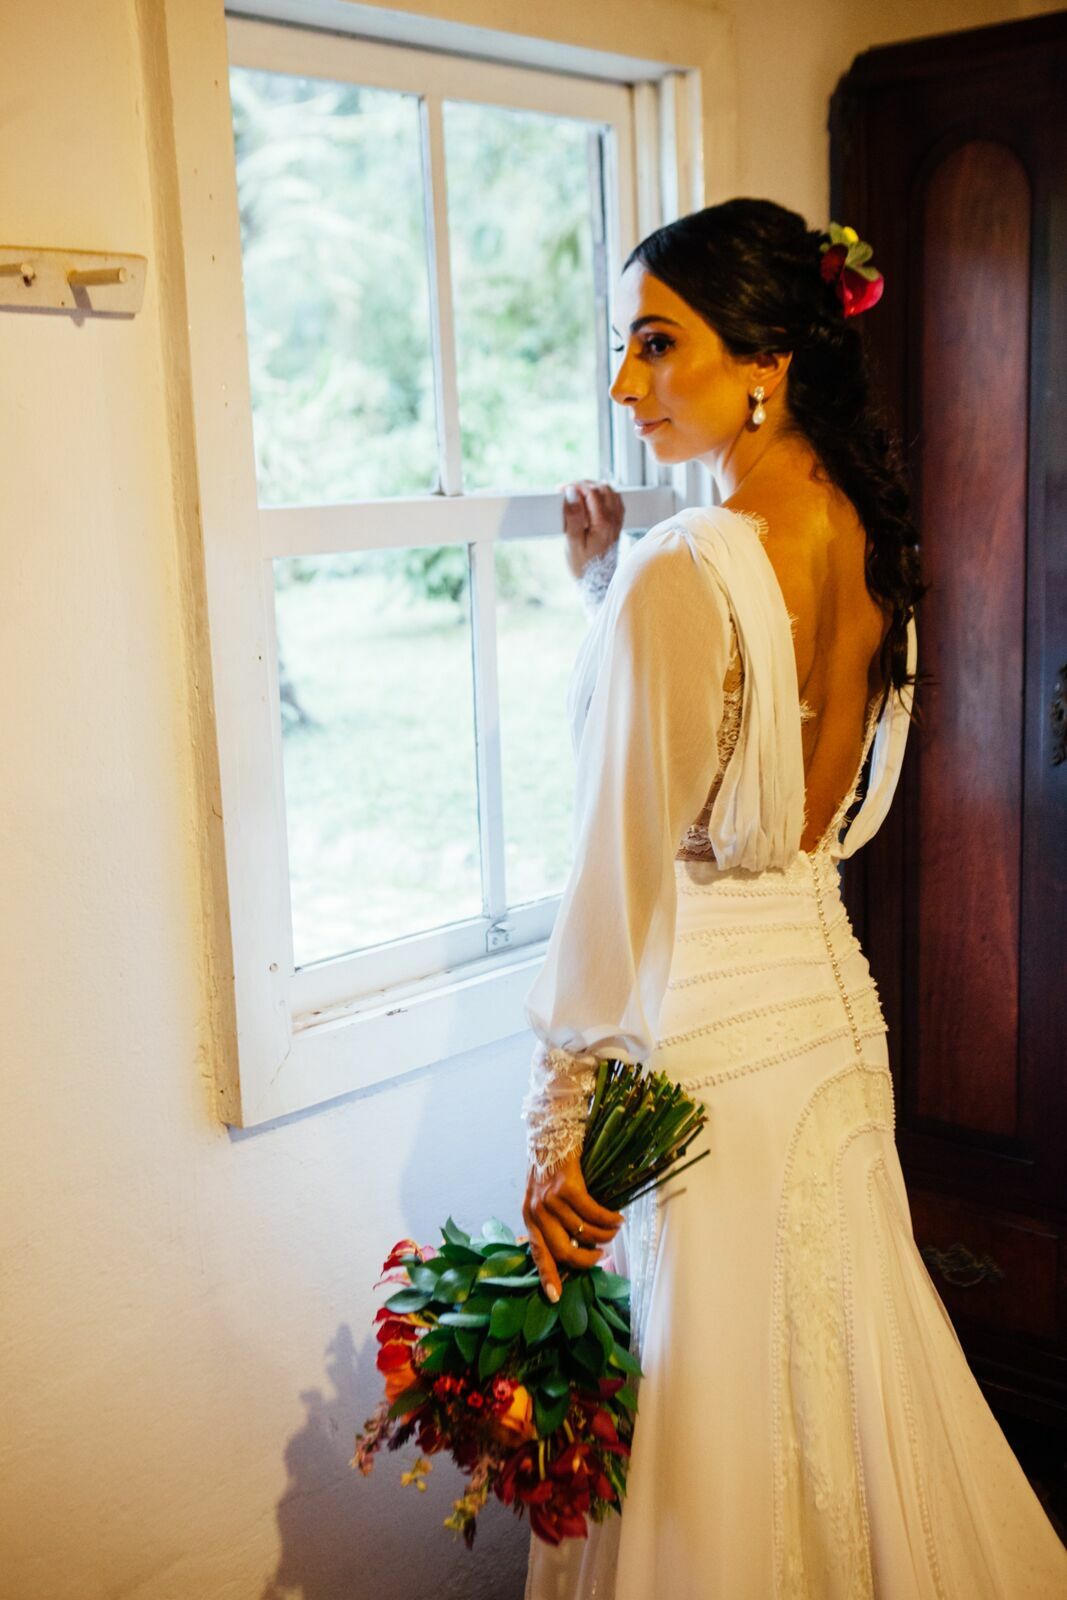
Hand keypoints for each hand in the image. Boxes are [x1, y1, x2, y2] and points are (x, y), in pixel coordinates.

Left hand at [522, 1151, 624, 1302]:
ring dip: (603, 1236)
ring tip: (613, 1231)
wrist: (551, 1131)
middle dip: (587, 1259)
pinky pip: (593, 1212)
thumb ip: (551, 1221)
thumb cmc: (551, 1166)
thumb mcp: (542, 1197)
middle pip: (563, 1250)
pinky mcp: (567, 1186)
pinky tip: (617, 1218)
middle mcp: (537, 1211)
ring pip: (582, 1232)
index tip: (556, 1297)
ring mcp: (551, 1199)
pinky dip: (608, 1219)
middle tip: (601, 1256)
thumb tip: (574, 1247)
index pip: (538, 1254)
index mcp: (529, 1217)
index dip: (548, 1276)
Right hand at [558, 479, 624, 582]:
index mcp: (603, 523)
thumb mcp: (572, 543)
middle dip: (583, 485)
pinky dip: (602, 495)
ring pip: (610, 491)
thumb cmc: (583, 565)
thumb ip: (573, 516)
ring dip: (593, 488)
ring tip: (576, 495)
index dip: (575, 486)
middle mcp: (614, 519)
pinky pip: (614, 500)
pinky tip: (590, 501)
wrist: (597, 582)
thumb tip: (572, 493)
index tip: (560, 490)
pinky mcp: (617, 523)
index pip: (592, 491)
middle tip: (566, 491)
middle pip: (602, 487)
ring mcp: (617, 520)